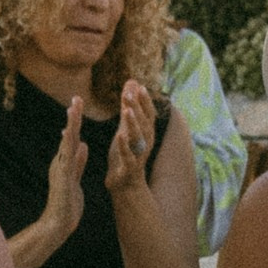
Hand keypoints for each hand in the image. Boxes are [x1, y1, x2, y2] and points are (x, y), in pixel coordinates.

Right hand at [24, 96, 88, 260]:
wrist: (58, 223)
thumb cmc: (67, 203)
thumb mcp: (75, 177)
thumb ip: (79, 160)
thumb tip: (83, 144)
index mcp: (65, 161)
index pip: (71, 137)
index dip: (74, 121)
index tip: (77, 104)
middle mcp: (60, 162)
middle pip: (68, 135)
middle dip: (73, 117)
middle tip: (76, 98)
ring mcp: (60, 169)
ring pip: (67, 143)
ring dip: (71, 126)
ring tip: (74, 110)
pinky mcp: (63, 178)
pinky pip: (68, 159)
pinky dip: (71, 147)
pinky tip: (75, 137)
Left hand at [102, 77, 156, 200]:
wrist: (125, 186)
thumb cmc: (125, 154)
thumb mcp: (126, 128)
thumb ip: (129, 106)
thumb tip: (132, 82)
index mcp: (146, 133)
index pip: (148, 113)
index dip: (145, 100)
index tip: (139, 86)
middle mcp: (146, 142)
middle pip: (144, 122)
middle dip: (137, 107)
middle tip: (128, 93)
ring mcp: (139, 155)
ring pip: (139, 138)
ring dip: (133, 123)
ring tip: (126, 110)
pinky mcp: (130, 167)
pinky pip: (128, 155)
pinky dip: (124, 145)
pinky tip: (119, 136)